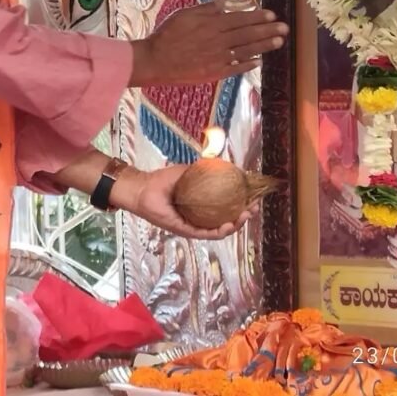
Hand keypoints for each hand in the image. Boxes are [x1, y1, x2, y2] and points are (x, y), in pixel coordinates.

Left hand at [111, 165, 256, 240]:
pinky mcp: (186, 231)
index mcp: (201, 206)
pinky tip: (228, 225)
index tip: (253, 197)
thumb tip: (222, 162)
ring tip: (245, 216)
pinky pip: (205, 234)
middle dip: (243, 216)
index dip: (241, 203)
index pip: (226, 208)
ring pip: (219, 230)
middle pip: (227, 221)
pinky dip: (219, 231)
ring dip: (235, 225)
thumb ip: (203, 169)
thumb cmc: (162, 180)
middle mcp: (199, 218)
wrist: (143, 188)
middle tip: (254, 208)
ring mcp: (193, 226)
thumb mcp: (187, 172)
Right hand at [129, 0, 287, 87]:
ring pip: (246, 50)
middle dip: (268, 30)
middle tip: (284, 28)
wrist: (156, 61)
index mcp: (212, 25)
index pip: (240, 19)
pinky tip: (259, 61)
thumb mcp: (184, 15)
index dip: (257, 17)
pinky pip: (236, 68)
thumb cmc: (167, 35)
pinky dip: (248, 64)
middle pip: (248, 34)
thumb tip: (223, 2)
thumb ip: (206, 9)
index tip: (272, 15)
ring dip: (264, 46)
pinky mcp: (214, 72)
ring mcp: (218, 58)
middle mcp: (219, 41)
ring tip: (279, 42)